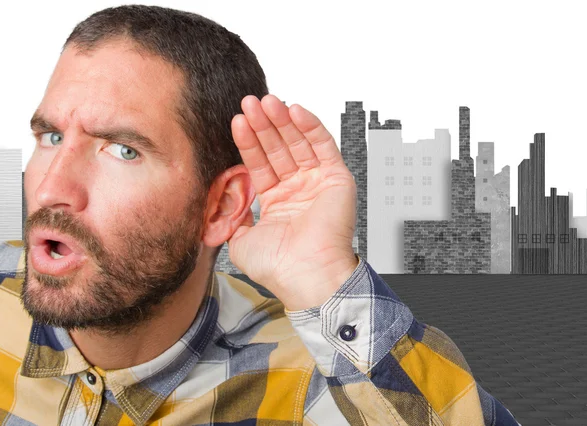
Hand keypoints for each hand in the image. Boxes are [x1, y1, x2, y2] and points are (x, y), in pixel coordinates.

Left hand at [228, 94, 358, 310]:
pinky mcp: (337, 179)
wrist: (306, 277)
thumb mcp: (240, 240)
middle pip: (278, 149)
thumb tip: (221, 201)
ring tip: (266, 102)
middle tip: (250, 103)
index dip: (249, 142)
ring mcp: (317, 183)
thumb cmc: (278, 267)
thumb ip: (231, 216)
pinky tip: (294, 110)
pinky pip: (323, 146)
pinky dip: (310, 126)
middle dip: (263, 126)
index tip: (236, 121)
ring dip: (282, 121)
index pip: (260, 164)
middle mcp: (298, 190)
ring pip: (298, 143)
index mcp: (277, 202)